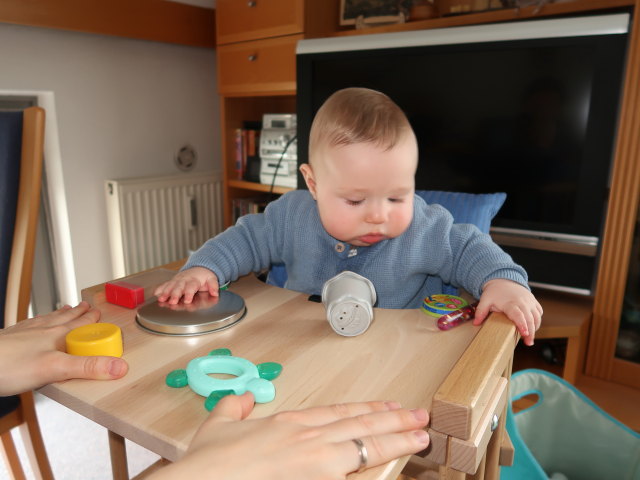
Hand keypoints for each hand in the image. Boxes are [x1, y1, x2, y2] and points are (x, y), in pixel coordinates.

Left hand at [0, 302, 128, 395]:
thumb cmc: (9, 366)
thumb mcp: (55, 369)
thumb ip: (87, 367)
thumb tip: (120, 367)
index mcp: (57, 335)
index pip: (82, 324)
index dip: (93, 320)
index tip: (102, 313)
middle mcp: (43, 330)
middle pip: (66, 319)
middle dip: (79, 314)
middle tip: (88, 307)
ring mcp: (25, 333)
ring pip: (48, 320)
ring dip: (60, 315)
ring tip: (66, 309)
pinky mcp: (10, 340)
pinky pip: (29, 327)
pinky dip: (37, 323)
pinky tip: (33, 326)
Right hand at [151, 393, 429, 479]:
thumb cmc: (209, 462)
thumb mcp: (217, 424)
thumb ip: (234, 406)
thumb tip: (243, 396)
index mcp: (289, 423)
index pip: (337, 412)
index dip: (365, 409)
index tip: (386, 406)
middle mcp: (308, 438)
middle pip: (360, 426)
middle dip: (393, 420)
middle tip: (420, 416)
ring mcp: (316, 462)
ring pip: (366, 446)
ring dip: (397, 440)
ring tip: (421, 436)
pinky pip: (355, 475)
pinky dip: (377, 470)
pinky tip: (396, 466)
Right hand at [153, 267, 218, 304]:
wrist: (199, 267)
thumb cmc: (205, 276)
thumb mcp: (212, 279)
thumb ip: (214, 286)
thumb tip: (215, 293)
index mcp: (194, 280)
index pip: (191, 287)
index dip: (189, 293)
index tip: (187, 300)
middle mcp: (184, 280)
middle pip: (178, 287)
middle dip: (174, 294)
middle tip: (172, 302)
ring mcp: (177, 280)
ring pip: (170, 286)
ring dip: (165, 292)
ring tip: (161, 299)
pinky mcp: (173, 281)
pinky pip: (165, 284)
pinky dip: (160, 288)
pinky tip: (156, 294)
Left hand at [473, 279, 542, 345]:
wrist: (503, 280)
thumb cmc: (495, 292)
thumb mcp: (485, 300)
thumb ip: (481, 312)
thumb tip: (476, 323)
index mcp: (510, 303)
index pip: (518, 315)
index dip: (522, 325)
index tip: (525, 334)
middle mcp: (522, 302)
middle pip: (530, 318)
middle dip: (531, 332)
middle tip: (528, 342)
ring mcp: (529, 301)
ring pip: (536, 316)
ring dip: (535, 327)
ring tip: (530, 338)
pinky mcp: (533, 301)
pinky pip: (539, 312)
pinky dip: (537, 320)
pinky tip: (533, 327)